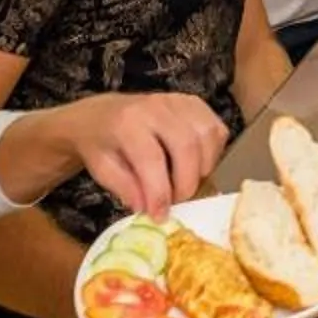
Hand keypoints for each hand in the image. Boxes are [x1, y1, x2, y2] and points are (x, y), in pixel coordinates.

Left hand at [63, 91, 225, 219]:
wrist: (101, 114)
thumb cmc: (101, 143)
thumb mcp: (102, 169)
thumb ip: (125, 188)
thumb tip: (149, 208)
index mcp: (127, 122)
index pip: (152, 158)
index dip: (160, 192)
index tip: (160, 215)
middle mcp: (156, 106)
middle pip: (187, 145)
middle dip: (186, 183)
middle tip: (175, 202)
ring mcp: (179, 102)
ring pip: (207, 136)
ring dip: (202, 169)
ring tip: (183, 183)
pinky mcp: (195, 104)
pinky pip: (216, 130)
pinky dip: (212, 153)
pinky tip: (195, 165)